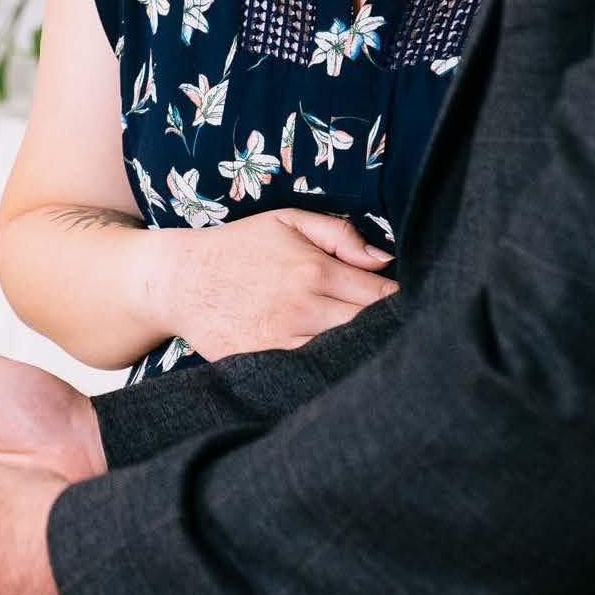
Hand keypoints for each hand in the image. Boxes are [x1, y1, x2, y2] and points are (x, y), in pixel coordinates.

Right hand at [153, 208, 396, 360]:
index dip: (402, 304)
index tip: (413, 308)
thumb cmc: (240, 246)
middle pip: (367, 330)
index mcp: (315, 271)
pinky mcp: (263, 363)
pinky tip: (338, 368)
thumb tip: (384, 261)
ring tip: (376, 353)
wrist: (181, 280)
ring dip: (360, 354)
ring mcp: (282, 341)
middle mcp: (303, 309)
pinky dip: (327, 371)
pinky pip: (309, 373)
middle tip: (403, 333)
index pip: (379, 297)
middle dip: (387, 332)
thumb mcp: (288, 221)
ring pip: (342, 356)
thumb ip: (340, 235)